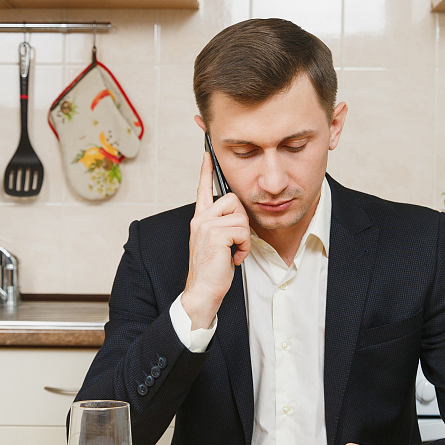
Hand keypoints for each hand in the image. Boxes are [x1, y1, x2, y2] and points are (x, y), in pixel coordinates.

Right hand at [182, 151, 250, 329]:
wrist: (202, 292)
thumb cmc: (213, 271)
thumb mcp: (218, 243)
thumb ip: (223, 226)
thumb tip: (238, 214)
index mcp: (200, 219)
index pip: (202, 189)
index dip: (205, 170)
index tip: (207, 152)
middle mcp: (200, 219)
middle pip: (233, 200)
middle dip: (242, 222)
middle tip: (235, 243)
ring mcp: (205, 225)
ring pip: (240, 216)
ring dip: (244, 238)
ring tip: (233, 252)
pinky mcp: (215, 235)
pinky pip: (242, 231)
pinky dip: (244, 247)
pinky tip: (233, 258)